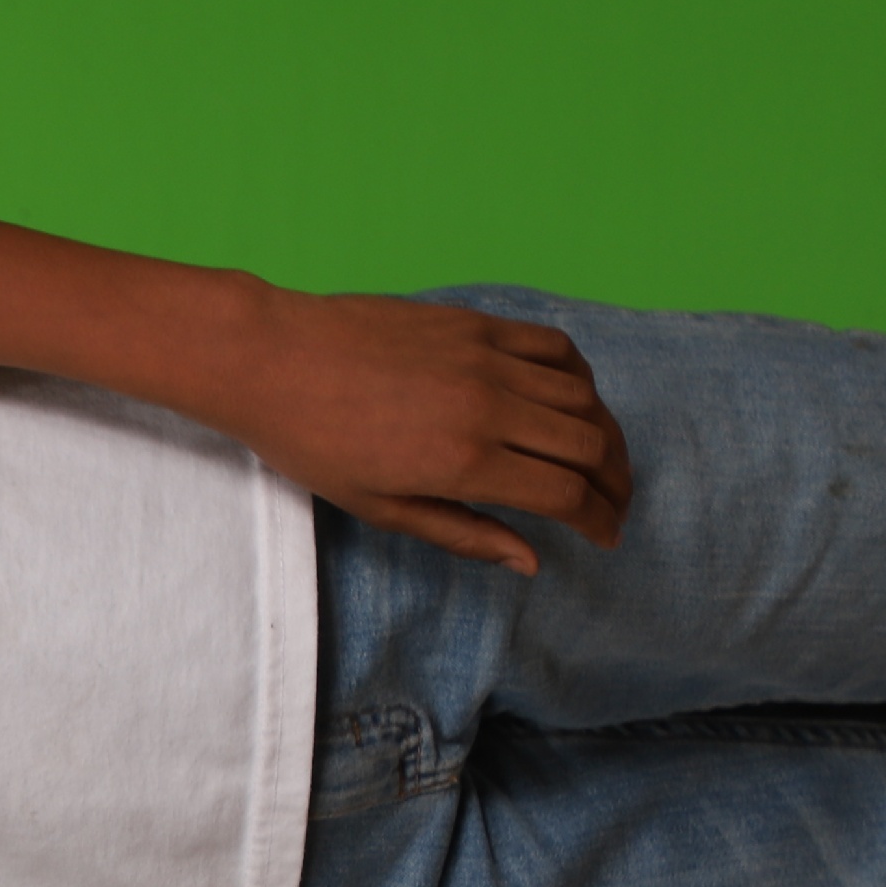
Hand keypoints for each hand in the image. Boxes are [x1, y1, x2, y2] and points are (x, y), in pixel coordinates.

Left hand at [204, 291, 635, 575]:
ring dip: (605, 432)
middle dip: (615, 483)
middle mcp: (489, 407)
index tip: (606, 536)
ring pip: (582, 396)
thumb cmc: (311, 441)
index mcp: (465, 462)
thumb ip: (462, 533)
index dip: (598, 521)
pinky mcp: (475, 324)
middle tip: (614, 503)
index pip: (566, 496)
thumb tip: (530, 562)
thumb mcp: (379, 508)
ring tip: (600, 459)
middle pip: (590, 446)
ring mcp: (486, 359)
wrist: (270, 358)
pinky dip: (578, 376)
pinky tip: (573, 398)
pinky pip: (554, 347)